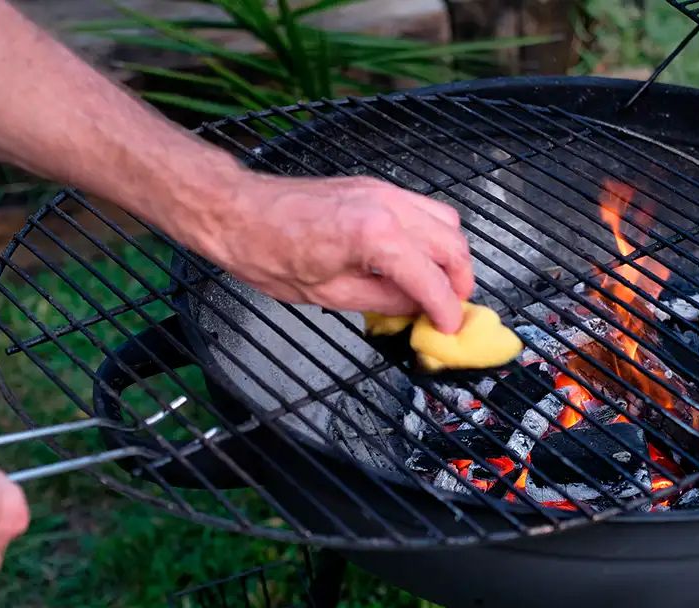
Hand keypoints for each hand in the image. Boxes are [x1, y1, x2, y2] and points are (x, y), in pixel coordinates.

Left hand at [179, 172, 474, 333]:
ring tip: (438, 285)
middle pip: (452, 243)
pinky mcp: (375, 186)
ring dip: (451, 254)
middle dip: (460, 281)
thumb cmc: (269, 252)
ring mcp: (382, 190)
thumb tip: (416, 308)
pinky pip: (423, 208)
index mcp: (374, 234)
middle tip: (450, 311)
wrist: (238, 212)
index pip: (431, 278)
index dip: (446, 310)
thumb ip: (384, 301)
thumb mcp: (329, 294)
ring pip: (446, 219)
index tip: (449, 328)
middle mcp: (386, 204)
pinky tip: (417, 259)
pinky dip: (432, 234)